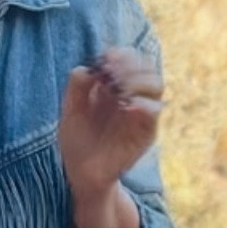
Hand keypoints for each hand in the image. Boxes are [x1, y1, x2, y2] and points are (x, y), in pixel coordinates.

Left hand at [58, 45, 163, 195]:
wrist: (82, 173)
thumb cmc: (76, 141)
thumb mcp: (70, 112)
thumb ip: (76, 88)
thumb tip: (88, 69)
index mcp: (114, 87)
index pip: (130, 58)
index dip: (121, 53)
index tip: (105, 59)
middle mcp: (131, 96)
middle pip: (147, 66)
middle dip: (130, 63)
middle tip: (111, 72)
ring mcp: (141, 114)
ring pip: (156, 84)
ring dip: (138, 79)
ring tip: (117, 88)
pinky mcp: (147, 132)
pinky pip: (155, 111)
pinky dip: (143, 103)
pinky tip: (124, 106)